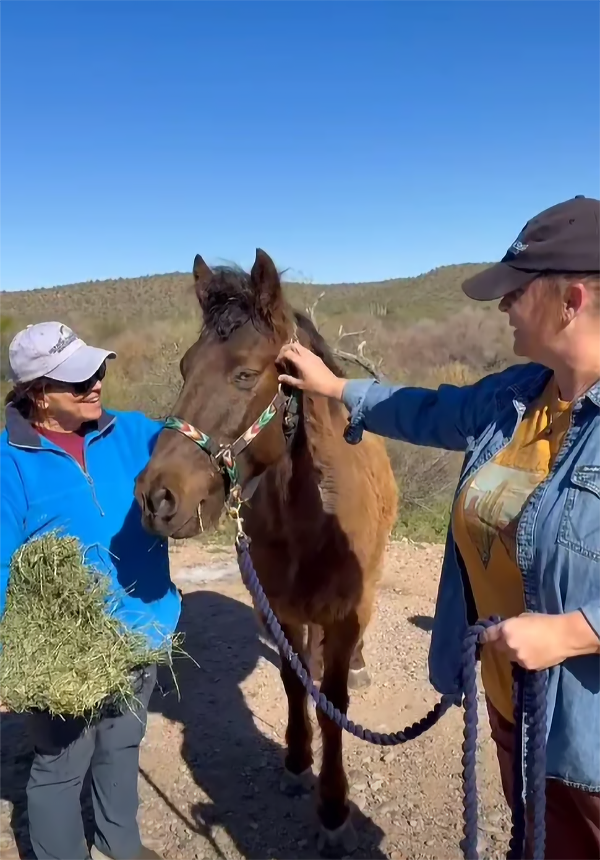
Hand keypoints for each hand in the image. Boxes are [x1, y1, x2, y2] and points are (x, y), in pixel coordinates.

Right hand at [277, 342, 345, 399]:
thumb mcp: (301, 385)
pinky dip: (299, 351)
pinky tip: (298, 360)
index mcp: (301, 361)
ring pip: (300, 346)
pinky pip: (305, 350)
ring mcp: (312, 355)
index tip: (278, 362)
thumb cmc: (316, 386)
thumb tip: (279, 377)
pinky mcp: (316, 357)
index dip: (280, 355)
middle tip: (282, 356)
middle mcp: (306, 355)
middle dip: (286, 348)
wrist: (332, 385)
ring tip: (289, 357)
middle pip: (294, 345)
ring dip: (293, 349)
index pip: (287, 352)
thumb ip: (289, 380)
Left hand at [481, 611, 599, 670]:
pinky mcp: (527, 667)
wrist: (564, 636)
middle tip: (510, 641)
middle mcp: (508, 644)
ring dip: (512, 652)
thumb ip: (511, 625)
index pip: (487, 636)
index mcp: (506, 629)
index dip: (485, 636)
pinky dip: (523, 659)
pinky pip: (520, 663)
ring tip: (525, 647)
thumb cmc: (545, 622)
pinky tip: (534, 653)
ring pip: (508, 656)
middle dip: (501, 644)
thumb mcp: (523, 618)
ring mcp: (517, 657)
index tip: (484, 638)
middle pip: (496, 647)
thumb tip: (504, 630)